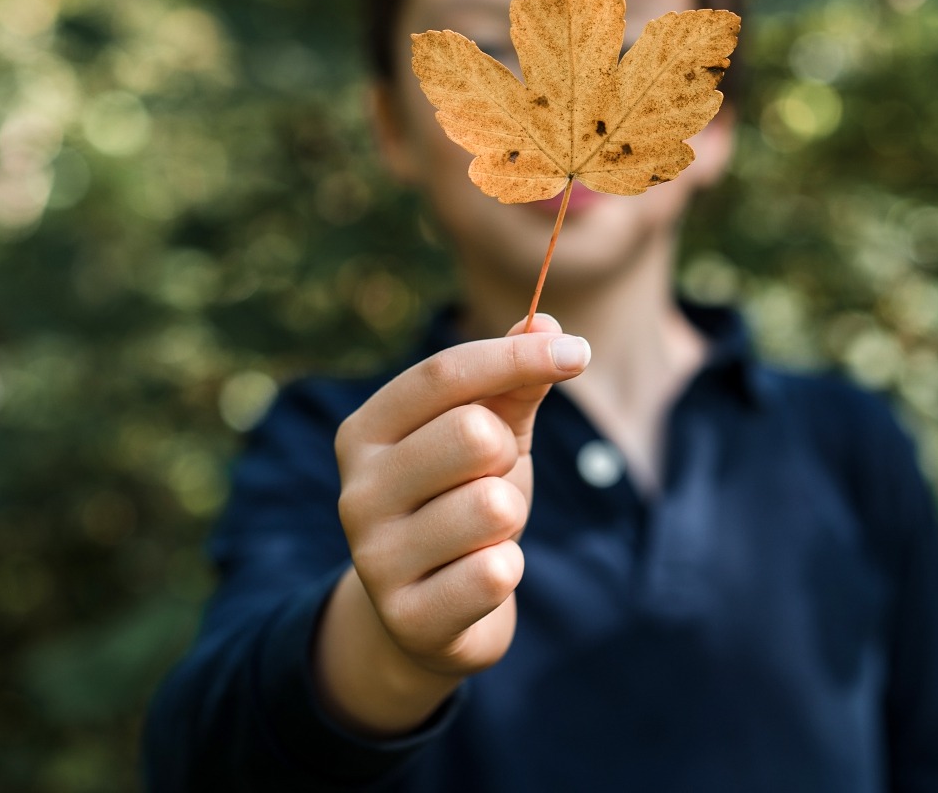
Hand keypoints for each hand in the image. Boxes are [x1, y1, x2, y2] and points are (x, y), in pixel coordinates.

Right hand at [313, 314, 589, 733]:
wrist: (428, 618)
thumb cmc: (459, 503)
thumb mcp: (489, 434)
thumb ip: (513, 379)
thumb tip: (545, 320)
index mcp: (366, 432)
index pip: (442, 373)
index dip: (515, 356)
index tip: (580, 351)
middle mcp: (357, 490)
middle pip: (471, 433)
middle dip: (506, 456)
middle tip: (491, 482)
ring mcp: (374, 557)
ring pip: (491, 505)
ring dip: (509, 518)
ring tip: (483, 534)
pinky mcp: (406, 617)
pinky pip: (493, 574)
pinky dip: (507, 570)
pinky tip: (483, 576)